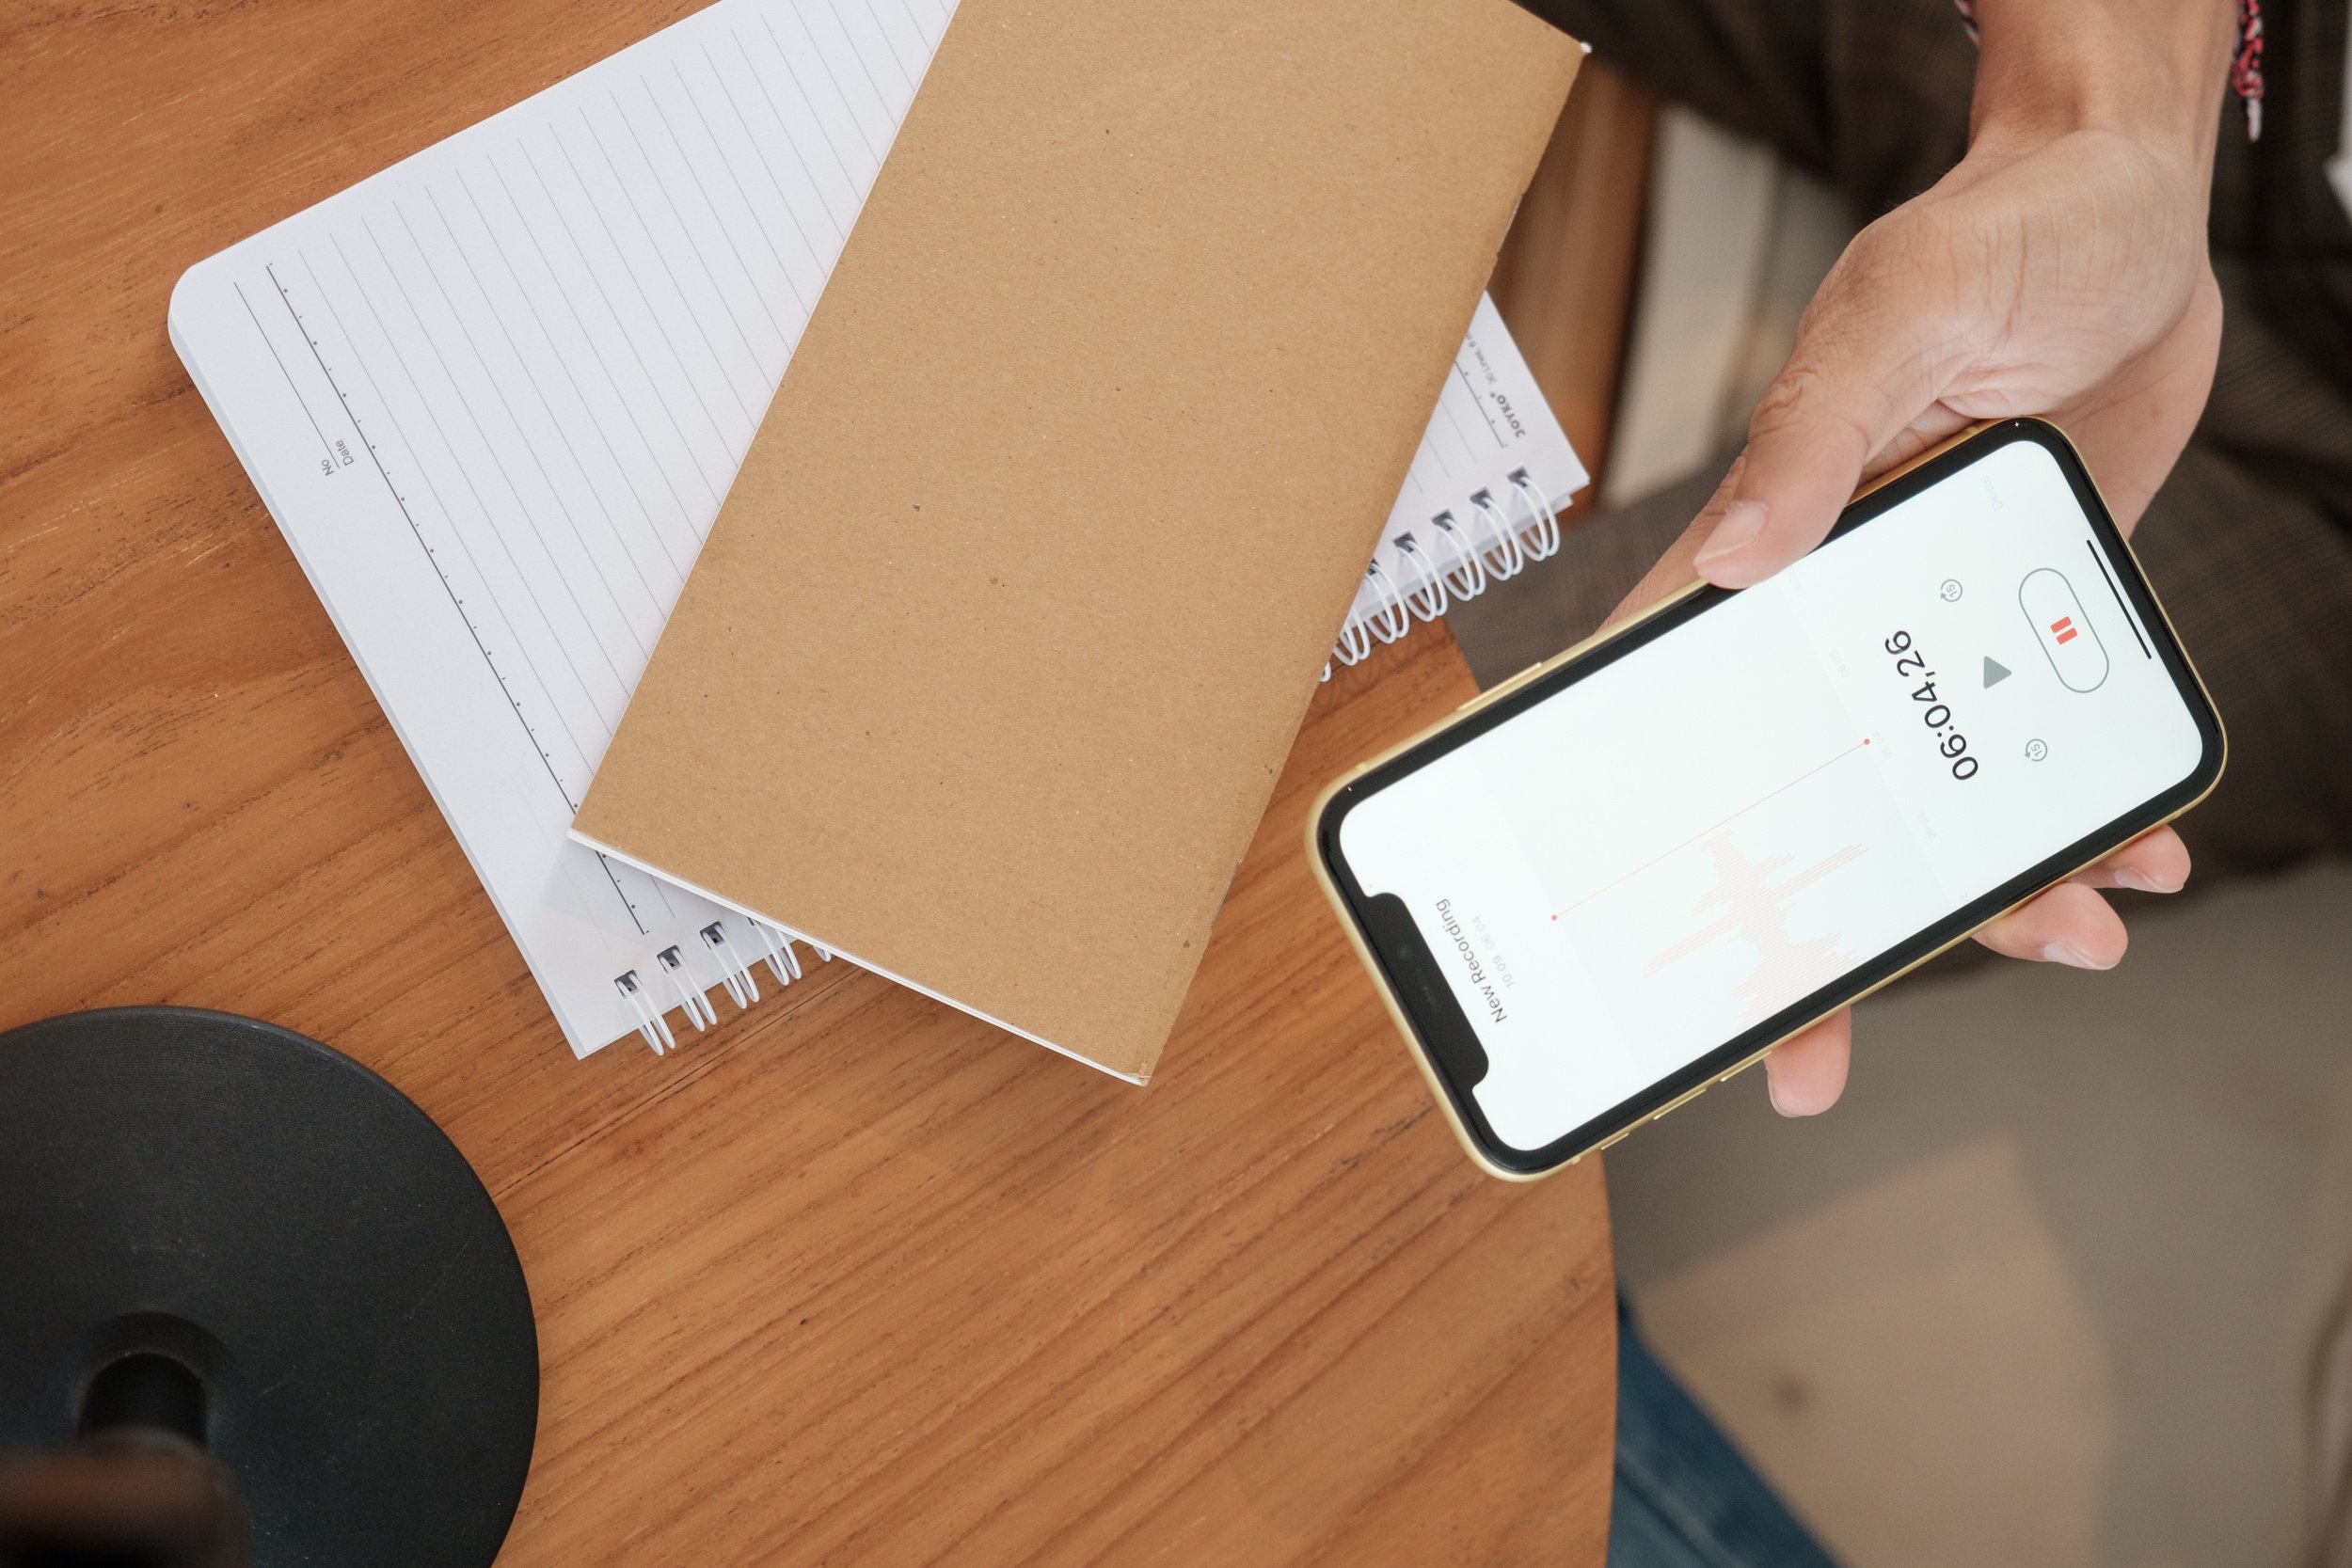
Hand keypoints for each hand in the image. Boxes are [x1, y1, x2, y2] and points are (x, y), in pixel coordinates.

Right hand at [1608, 0, 2235, 1117]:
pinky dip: (2092, 821)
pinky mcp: (2028, 629)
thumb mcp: (1898, 314)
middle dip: (1812, 947)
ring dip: (1990, 897)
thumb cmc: (1999, 231)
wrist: (2140, 214)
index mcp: (1762, 550)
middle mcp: (1834, 613)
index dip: (1643, 851)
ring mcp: (1935, 631)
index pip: (1675, 720)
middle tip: (1807, 1069)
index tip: (1639, 964)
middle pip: (1800, 808)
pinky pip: (2045, 755)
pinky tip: (2140, 860)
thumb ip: (1814, 436)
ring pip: (1935, 804)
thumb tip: (1737, 563)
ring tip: (2071, 939)